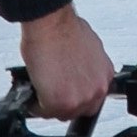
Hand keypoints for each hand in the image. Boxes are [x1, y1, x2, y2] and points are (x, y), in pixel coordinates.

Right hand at [18, 4, 112, 120]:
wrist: (51, 23)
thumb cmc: (63, 28)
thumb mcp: (86, 48)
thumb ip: (84, 67)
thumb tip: (74, 71)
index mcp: (104, 74)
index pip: (93, 97)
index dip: (76, 96)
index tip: (66, 93)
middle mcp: (97, 88)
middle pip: (80, 110)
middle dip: (65, 103)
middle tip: (51, 94)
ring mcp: (80, 98)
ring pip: (63, 113)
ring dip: (50, 105)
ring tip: (39, 93)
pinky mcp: (60, 103)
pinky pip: (45, 113)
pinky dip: (36, 106)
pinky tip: (32, 95)